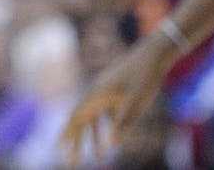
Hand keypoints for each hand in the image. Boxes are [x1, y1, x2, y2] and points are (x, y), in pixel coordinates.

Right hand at [59, 34, 175, 164]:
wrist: (154, 54)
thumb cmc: (145, 77)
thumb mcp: (136, 102)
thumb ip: (124, 124)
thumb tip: (113, 145)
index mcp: (96, 94)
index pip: (76, 117)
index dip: (67, 134)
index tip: (59, 150)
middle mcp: (96, 93)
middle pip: (81, 121)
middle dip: (76, 142)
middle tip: (71, 163)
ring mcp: (105, 92)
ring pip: (93, 119)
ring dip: (92, 139)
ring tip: (98, 159)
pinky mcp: (115, 93)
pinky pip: (104, 115)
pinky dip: (104, 130)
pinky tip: (111, 144)